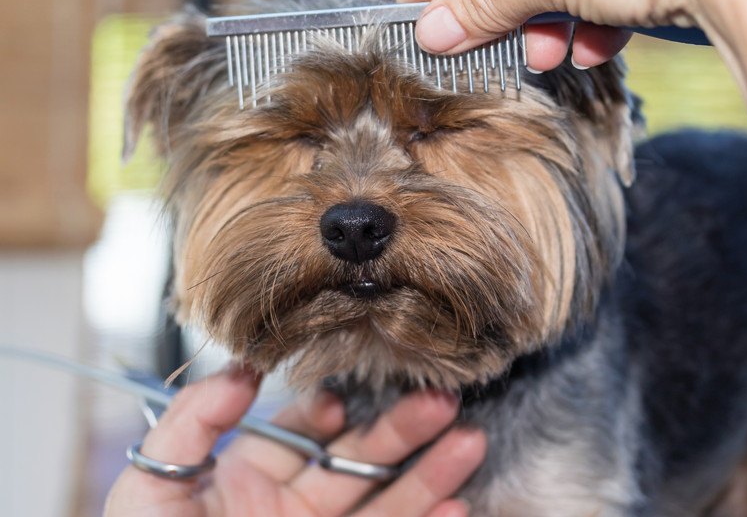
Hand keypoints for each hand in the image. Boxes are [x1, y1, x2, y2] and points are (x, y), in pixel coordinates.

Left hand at [104, 366, 484, 516]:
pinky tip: (457, 507)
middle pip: (356, 460)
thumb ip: (193, 420)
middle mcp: (293, 507)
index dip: (329, 411)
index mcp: (250, 477)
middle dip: (400, 431)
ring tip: (470, 443)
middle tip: (442, 401)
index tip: (344, 401)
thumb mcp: (150, 488)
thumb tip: (244, 368)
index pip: (303, 430)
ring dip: (431, 475)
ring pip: (386, 502)